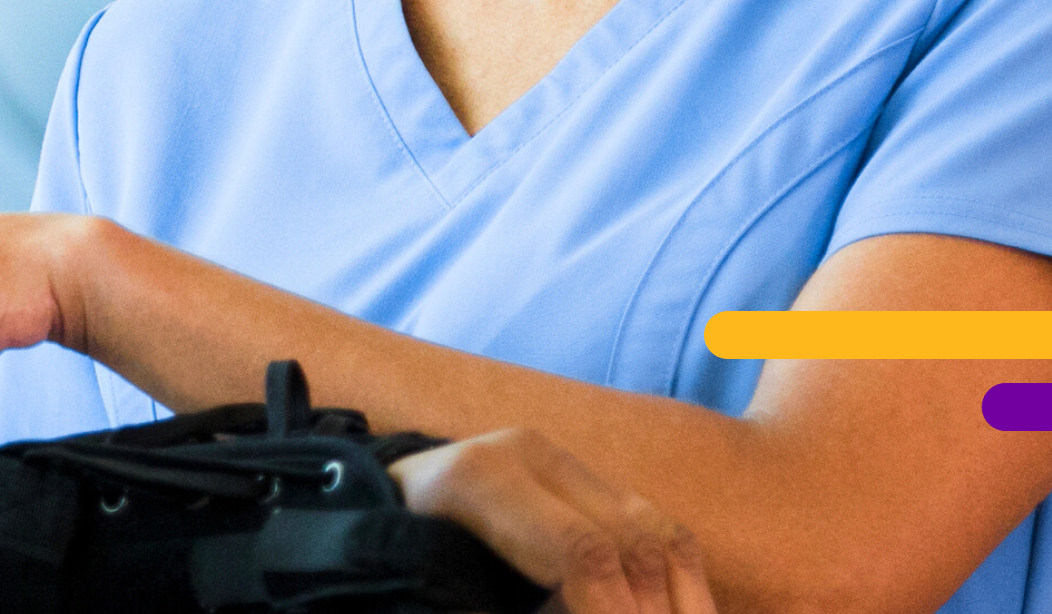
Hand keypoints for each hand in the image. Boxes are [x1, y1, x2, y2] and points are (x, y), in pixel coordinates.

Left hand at [387, 426, 717, 613]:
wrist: (369, 499)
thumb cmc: (391, 554)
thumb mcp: (430, 580)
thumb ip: (495, 603)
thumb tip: (569, 609)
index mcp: (483, 479)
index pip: (581, 552)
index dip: (613, 611)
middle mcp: (529, 455)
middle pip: (629, 540)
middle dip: (653, 608)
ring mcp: (559, 460)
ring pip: (654, 527)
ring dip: (681, 595)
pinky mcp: (579, 476)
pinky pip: (651, 522)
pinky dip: (675, 572)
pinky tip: (682, 608)